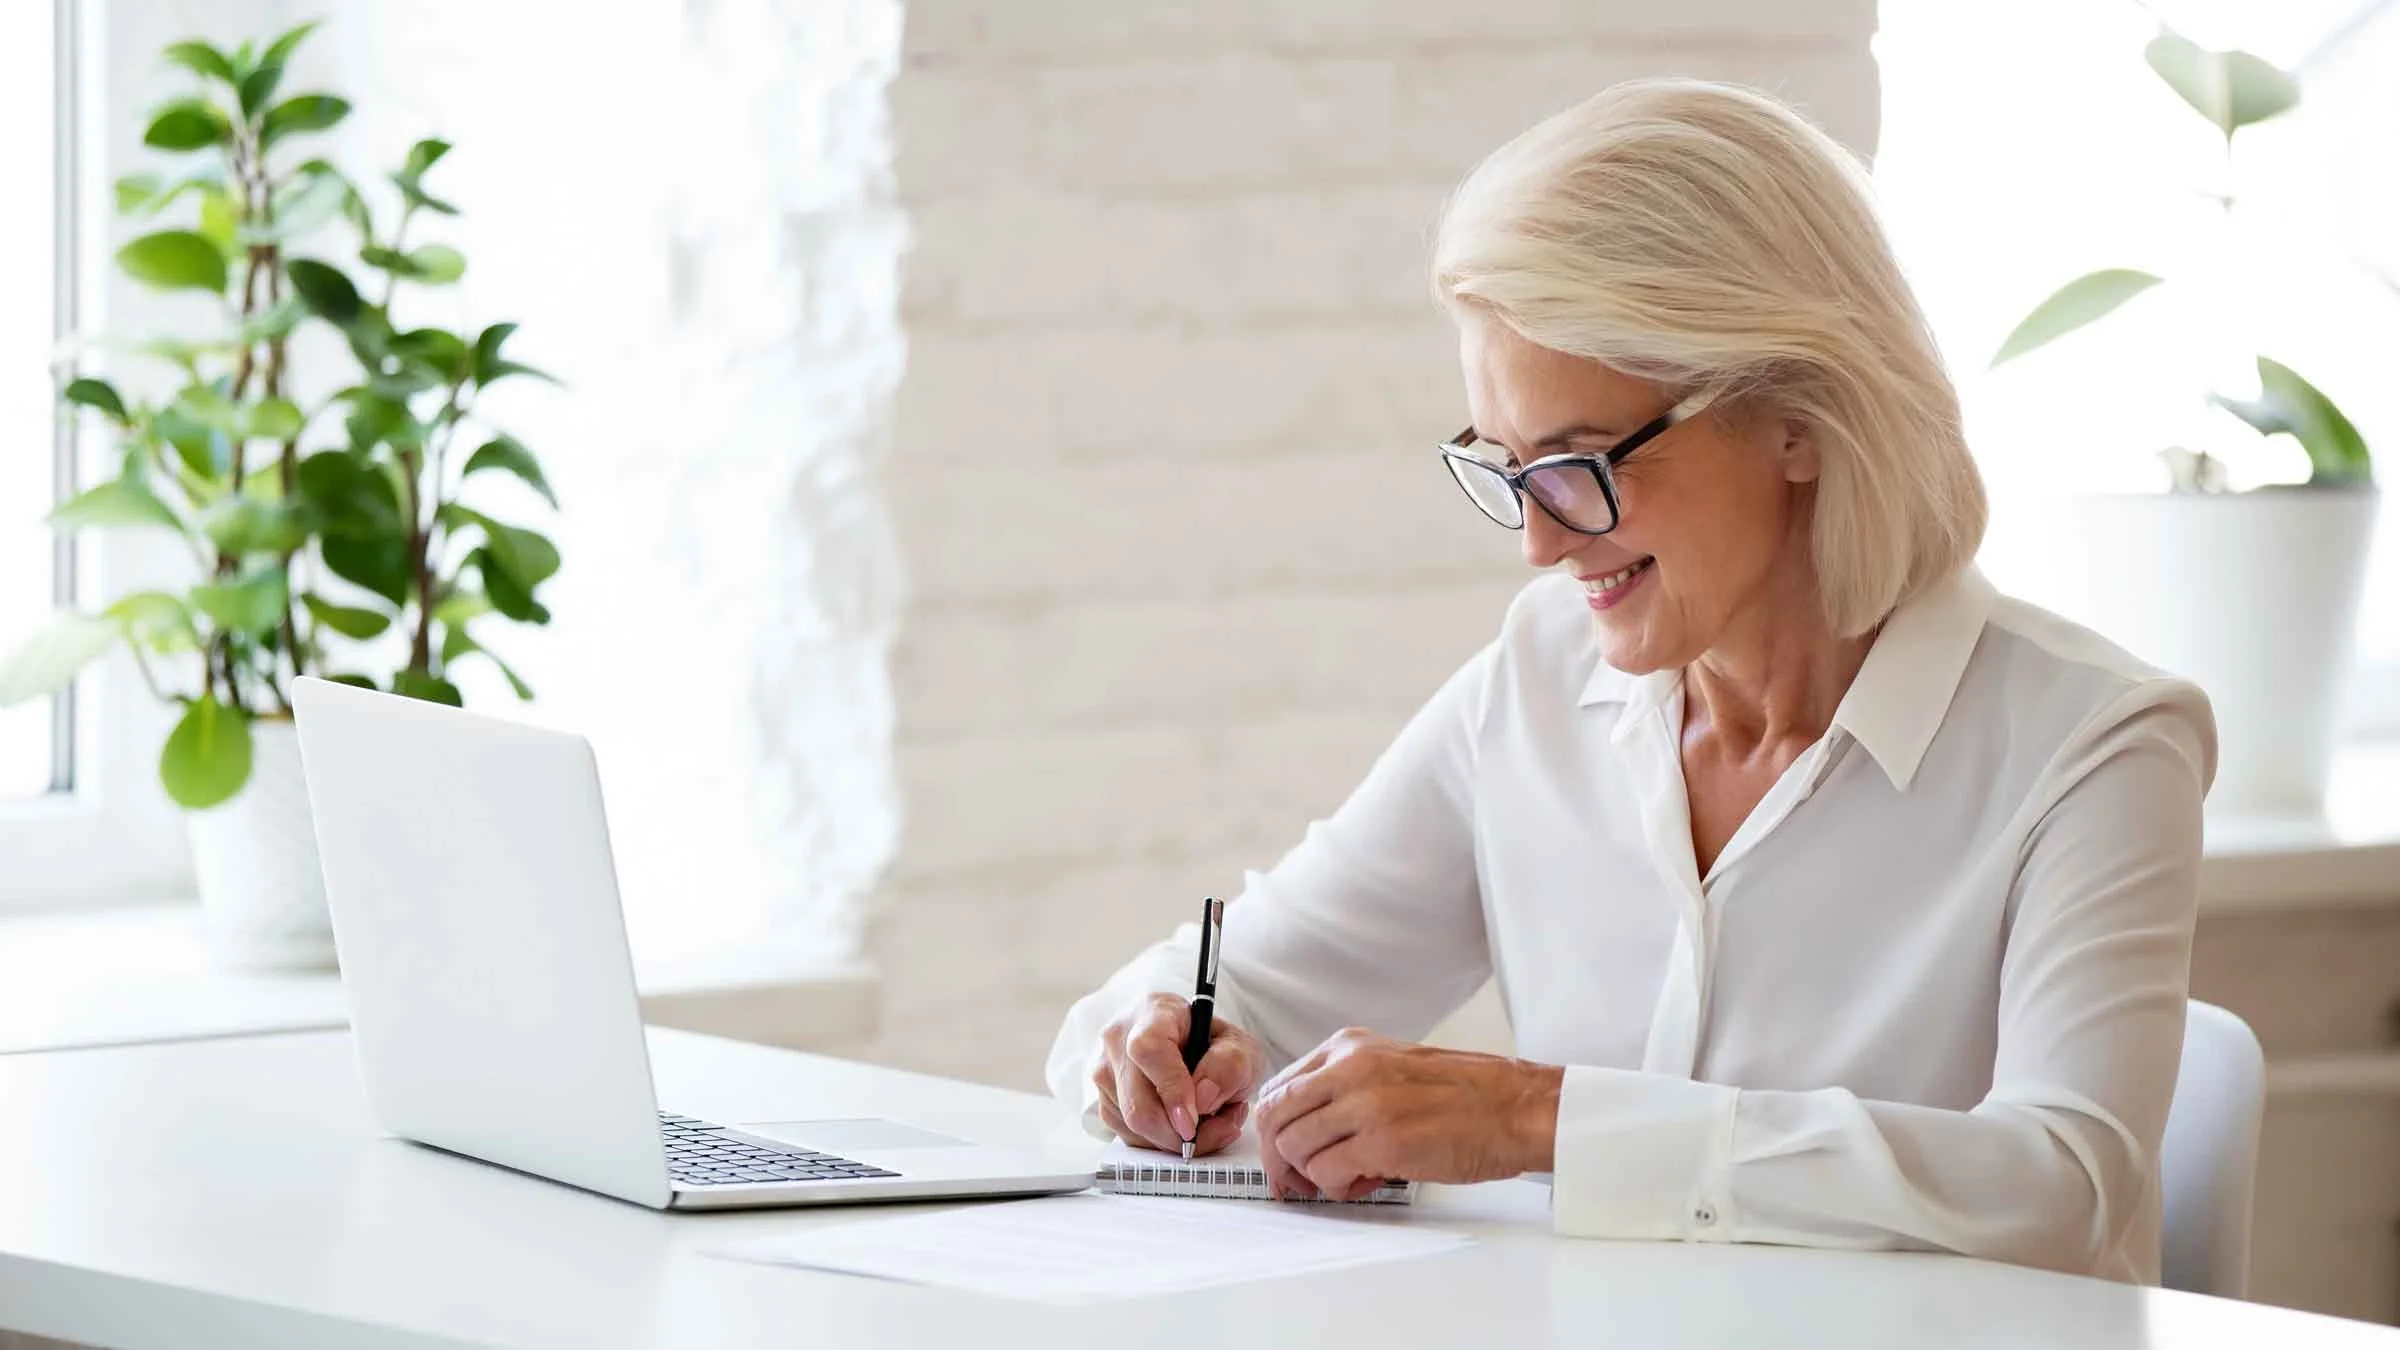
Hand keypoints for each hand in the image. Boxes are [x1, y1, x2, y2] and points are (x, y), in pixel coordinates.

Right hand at [1091, 992, 1267, 1155]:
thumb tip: (1202, 1098)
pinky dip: (1162, 1142)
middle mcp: (1119, 1039)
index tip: (1193, 1119)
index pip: (1149, 1050)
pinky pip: (1129, 1137)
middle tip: (1217, 1131)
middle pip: (1137, 1103)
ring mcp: (1105, 1071)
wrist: (1196, 1049)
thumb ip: (1230, 1065)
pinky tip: (1184, 1125)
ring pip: (1132, 1126)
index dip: (1171, 1089)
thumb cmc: (1214, 1045)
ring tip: (1209, 1122)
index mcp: (1154, 1012)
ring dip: (1176, 1139)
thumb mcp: (1241, 1047)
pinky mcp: (1103, 1100)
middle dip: (1179, 1132)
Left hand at [1253, 1027, 1562, 1201]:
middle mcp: (1349, 1068)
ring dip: (1316, 1175)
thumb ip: (1344, 1086)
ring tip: (1353, 1175)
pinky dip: (1338, 1187)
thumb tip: (1302, 1129)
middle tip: (1306, 1180)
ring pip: (1295, 1149)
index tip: (1288, 1157)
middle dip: (1282, 1160)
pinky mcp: (1383, 1141)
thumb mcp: (1391, 1067)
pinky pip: (1327, 1173)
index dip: (1275, 1131)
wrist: (1515, 1107)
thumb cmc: (1463, 1095)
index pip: (1278, 1089)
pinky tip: (1368, 1181)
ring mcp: (1365, 1104)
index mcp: (1348, 1047)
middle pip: (1275, 1120)